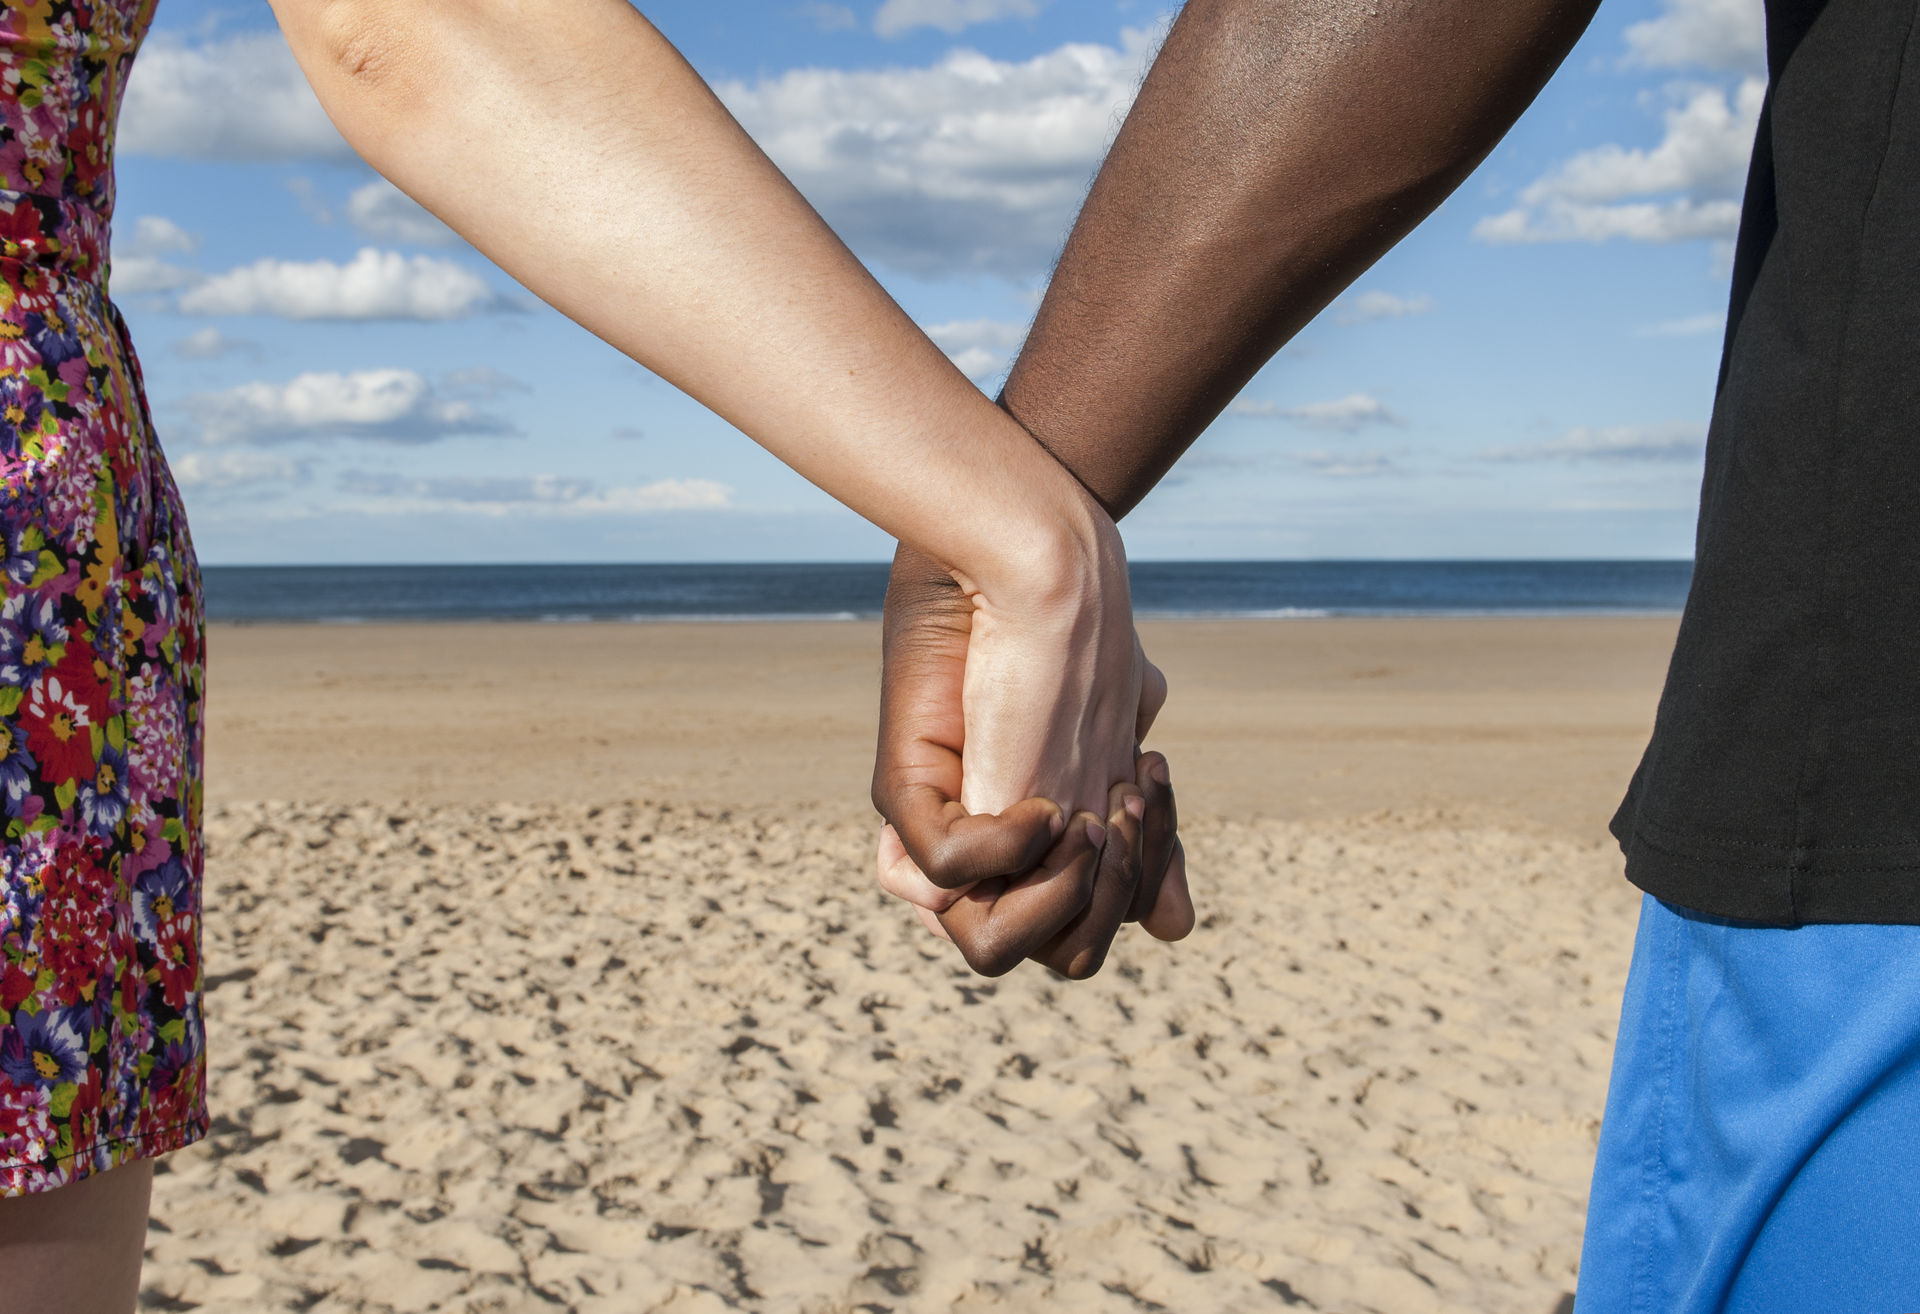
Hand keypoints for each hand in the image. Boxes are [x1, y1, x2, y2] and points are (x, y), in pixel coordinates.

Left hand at [870, 542, 1193, 976]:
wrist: (1029, 552)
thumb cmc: (1068, 631)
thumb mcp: (1118, 736)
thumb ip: (1139, 825)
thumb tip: (1175, 928)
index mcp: (1030, 845)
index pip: (1090, 930)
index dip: (1139, 881)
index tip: (1149, 781)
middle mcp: (980, 849)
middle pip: (1060, 956)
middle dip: (1114, 898)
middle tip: (1123, 803)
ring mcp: (942, 827)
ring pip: (993, 949)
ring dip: (1071, 893)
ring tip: (1090, 810)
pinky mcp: (908, 790)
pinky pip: (946, 876)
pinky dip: (1010, 848)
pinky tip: (1041, 795)